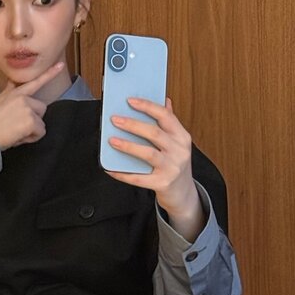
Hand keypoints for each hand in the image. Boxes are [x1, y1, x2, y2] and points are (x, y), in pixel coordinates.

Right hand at [0, 62, 65, 150]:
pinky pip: (40, 132)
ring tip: (15, 131)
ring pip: (41, 122)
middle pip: (41, 108)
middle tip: (17, 126)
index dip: (49, 73)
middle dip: (33, 119)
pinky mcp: (31, 121)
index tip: (60, 65)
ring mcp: (27, 108)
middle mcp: (23, 98)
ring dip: (32, 130)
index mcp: (15, 93)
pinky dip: (31, 138)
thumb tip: (11, 80)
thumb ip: (8, 91)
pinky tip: (18, 137)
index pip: (34, 81)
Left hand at [105, 96, 202, 226]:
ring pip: (148, 153)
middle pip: (154, 133)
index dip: (147, 106)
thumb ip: (170, 123)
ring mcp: (172, 168)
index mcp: (182, 137)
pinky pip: (139, 178)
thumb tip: (165, 100)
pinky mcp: (163, 184)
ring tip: (111, 140)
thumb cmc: (176, 164)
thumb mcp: (177, 143)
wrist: (184, 193)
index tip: (130, 101)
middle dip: (133, 125)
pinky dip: (123, 174)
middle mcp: (179, 151)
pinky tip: (111, 169)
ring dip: (128, 146)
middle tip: (115, 120)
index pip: (165, 116)